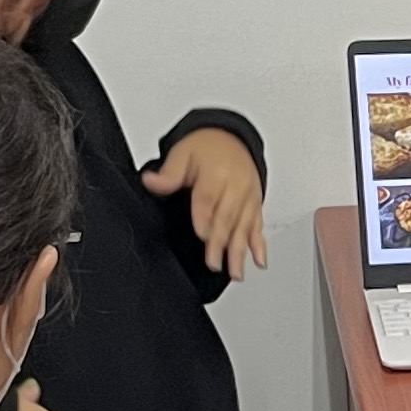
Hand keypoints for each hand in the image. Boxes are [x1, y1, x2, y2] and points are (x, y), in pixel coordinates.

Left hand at [141, 126, 267, 277]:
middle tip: (214, 263)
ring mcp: (248, 196)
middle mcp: (236, 185)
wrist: (230, 138)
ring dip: (241, 250)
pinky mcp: (255, 204)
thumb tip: (150, 181)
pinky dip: (259, 244)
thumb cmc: (205, 148)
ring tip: (235, 272)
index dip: (205, 217)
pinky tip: (259, 261)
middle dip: (221, 242)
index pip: (209, 197)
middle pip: (228, 216)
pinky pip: (258, 225)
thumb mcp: (181, 154)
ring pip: (245, 226)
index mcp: (216, 172)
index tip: (201, 235)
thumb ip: (168, 173)